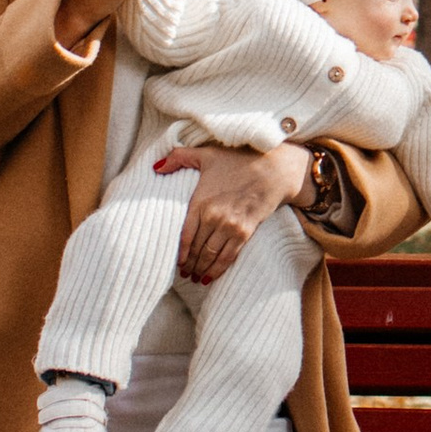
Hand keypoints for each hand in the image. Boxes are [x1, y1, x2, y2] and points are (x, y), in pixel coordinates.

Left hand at [151, 138, 308, 281]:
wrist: (274, 169)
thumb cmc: (239, 160)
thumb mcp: (207, 154)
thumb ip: (178, 158)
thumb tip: (156, 168)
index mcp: (201, 201)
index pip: (185, 235)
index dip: (179, 253)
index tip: (176, 262)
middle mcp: (214, 217)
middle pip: (197, 248)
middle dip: (189, 264)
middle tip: (184, 273)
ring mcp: (230, 227)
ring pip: (211, 256)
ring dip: (201, 269)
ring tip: (195, 277)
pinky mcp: (245, 232)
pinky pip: (228, 256)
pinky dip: (218, 269)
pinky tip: (211, 277)